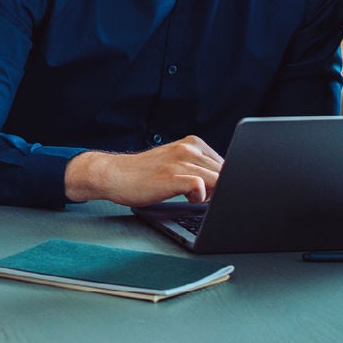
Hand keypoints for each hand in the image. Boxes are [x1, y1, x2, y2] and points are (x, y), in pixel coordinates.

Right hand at [66, 137, 223, 204]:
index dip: (226, 181)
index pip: (227, 163)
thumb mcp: (176, 163)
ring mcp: (180, 162)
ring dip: (212, 194)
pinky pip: (200, 186)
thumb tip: (225, 184)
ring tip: (194, 198)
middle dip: (222, 189)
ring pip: (217, 180)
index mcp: (193, 143)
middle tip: (204, 198)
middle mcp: (189, 149)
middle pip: (225, 172)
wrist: (115, 174)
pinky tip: (189, 199)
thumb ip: (199, 168)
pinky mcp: (172, 176)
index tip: (218, 192)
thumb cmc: (145, 174)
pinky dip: (200, 197)